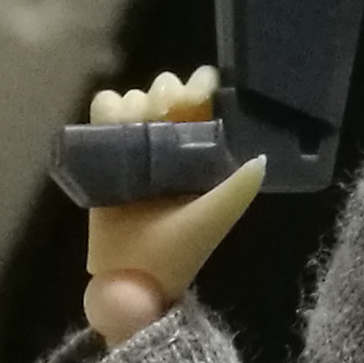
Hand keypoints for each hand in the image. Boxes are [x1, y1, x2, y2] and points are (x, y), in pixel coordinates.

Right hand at [81, 68, 264, 345]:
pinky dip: (106, 107)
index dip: (199, 86)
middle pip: (165, 91)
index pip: (204, 100)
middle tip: (162, 112)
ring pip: (133, 99)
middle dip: (163, 92)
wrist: (135, 276)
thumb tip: (261, 158)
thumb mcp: (215, 216)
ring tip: (134, 124)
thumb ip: (238, 190)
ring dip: (134, 101)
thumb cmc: (181, 248)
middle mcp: (170, 141)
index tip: (195, 94)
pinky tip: (111, 119)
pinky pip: (102, 115)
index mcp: (202, 149)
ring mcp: (136, 146)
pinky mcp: (105, 154)